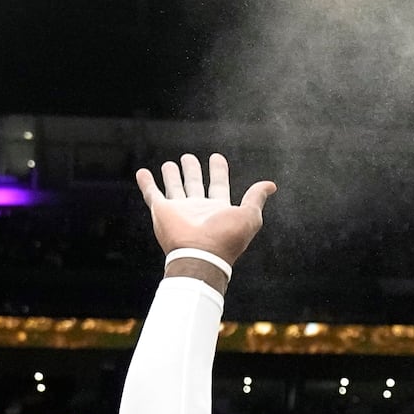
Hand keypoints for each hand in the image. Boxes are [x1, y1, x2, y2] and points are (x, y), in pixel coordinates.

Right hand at [135, 152, 275, 266]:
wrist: (201, 256)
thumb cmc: (226, 238)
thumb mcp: (249, 216)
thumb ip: (256, 198)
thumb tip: (271, 185)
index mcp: (218, 210)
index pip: (218, 186)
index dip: (218, 171)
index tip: (216, 157)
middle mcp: (198, 210)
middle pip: (194, 185)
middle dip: (192, 171)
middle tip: (189, 157)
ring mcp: (179, 211)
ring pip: (174, 188)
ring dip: (171, 176)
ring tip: (169, 164)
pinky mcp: (161, 212)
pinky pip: (152, 194)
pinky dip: (146, 183)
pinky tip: (142, 173)